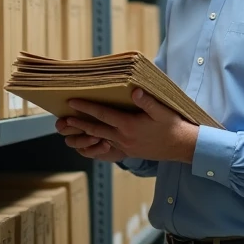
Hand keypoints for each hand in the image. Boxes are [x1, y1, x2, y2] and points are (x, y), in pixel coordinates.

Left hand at [59, 89, 198, 163]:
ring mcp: (125, 146)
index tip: (72, 101)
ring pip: (99, 139)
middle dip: (78, 123)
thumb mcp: (162, 111)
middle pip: (95, 129)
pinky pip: (107, 147)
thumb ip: (147, 101)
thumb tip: (134, 91)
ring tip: (72, 130)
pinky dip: (96, 143)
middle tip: (63, 120)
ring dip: (84, 134)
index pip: (102, 115)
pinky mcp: (128, 152)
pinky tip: (90, 140)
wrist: (181, 147)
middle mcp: (123, 138)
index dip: (86, 107)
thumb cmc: (172, 126)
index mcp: (129, 126)